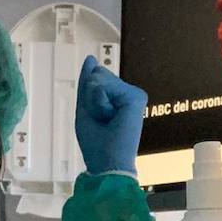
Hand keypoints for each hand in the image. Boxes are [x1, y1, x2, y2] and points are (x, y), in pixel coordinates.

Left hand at [74, 56, 147, 175]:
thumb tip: (91, 59)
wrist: (107, 161)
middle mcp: (128, 94)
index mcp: (117, 97)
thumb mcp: (85, 106)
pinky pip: (106, 86)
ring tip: (106, 119)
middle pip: (98, 75)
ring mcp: (133, 95)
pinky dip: (100, 101)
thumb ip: (87, 82)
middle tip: (101, 119)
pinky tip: (111, 116)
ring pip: (100, 79)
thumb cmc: (96, 141)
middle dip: (90, 97)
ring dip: (94, 101)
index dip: (87, 95)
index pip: (96, 77)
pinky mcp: (136, 97)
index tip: (98, 116)